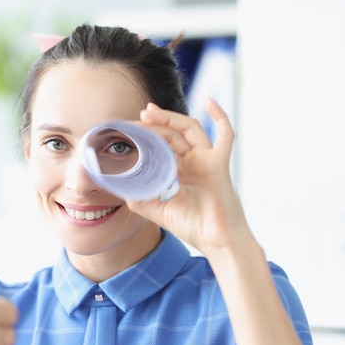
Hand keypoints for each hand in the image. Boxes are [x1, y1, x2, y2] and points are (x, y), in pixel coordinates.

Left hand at [127, 99, 252, 256]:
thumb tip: (119, 187)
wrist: (216, 241)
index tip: (129, 128)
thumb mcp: (157, 211)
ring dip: (169, 118)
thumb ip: (139, 198)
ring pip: (188, 129)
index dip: (146, 134)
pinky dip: (221, 117)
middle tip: (135, 117)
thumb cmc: (192, 227)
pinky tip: (210, 103)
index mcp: (178, 171)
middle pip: (172, 133)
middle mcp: (192, 162)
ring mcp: (206, 160)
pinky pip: (225, 136)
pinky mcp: (219, 163)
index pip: (160, 144)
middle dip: (153, 122)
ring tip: (149, 112)